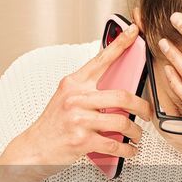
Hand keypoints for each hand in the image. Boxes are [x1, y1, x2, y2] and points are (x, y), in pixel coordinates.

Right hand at [0, 22, 152, 181]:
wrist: (33, 147)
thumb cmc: (53, 124)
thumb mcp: (65, 97)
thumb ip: (87, 89)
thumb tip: (117, 86)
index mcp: (73, 83)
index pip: (101, 59)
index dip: (120, 44)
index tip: (133, 32)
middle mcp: (76, 98)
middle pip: (122, 97)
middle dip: (142, 107)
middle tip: (148, 113)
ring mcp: (79, 119)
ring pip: (122, 123)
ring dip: (135, 132)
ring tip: (136, 135)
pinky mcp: (82, 140)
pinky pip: (114, 144)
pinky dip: (127, 150)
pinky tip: (129, 150)